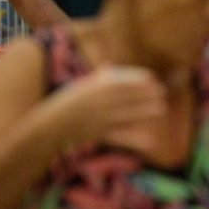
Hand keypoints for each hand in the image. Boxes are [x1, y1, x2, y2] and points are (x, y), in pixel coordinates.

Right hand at [45, 67, 166, 152]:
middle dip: (146, 94)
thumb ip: (95, 79)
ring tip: (161, 109)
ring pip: (127, 114)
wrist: (47, 128)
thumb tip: (107, 67)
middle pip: (127, 97)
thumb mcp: (78, 88)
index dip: (136, 79)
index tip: (150, 78)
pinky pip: (120, 137)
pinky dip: (136, 140)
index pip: (119, 82)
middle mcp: (98, 103)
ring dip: (145, 111)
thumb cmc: (62, 105)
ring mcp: (99, 119)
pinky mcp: (100, 135)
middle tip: (162, 92)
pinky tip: (151, 142)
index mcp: (92, 89)